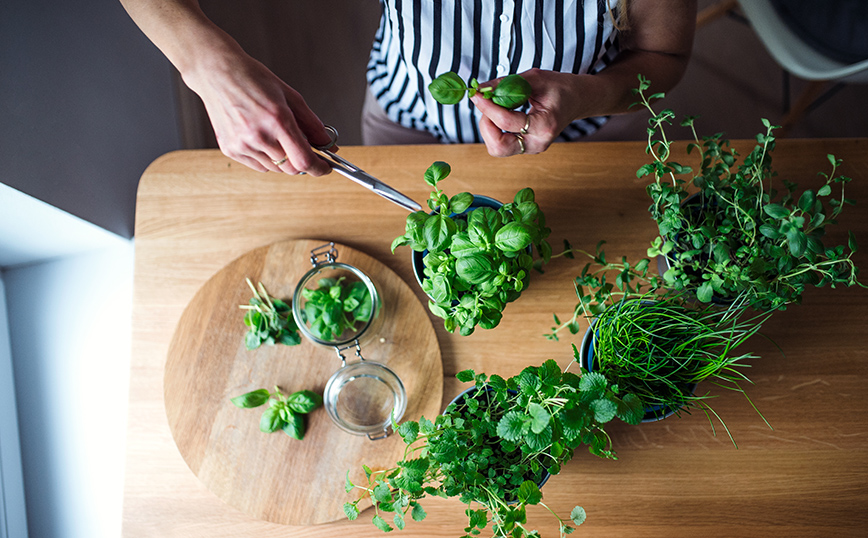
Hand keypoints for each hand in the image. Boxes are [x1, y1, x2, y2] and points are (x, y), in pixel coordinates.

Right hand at [183, 47, 332, 174]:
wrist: (216, 72)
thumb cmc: (252, 78)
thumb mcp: (289, 95)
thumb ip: (311, 123)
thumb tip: (328, 143)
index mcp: (277, 120)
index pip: (304, 161)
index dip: (319, 168)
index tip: (325, 167)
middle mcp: (258, 136)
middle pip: (291, 168)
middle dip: (302, 162)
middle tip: (303, 148)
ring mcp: (242, 145)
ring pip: (275, 168)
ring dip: (283, 158)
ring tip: (275, 134)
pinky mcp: (230, 150)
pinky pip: (258, 165)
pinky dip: (266, 157)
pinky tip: (260, 136)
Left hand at [470, 69, 590, 156]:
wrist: (577, 99)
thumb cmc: (560, 87)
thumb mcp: (535, 78)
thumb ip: (506, 83)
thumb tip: (480, 89)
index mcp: (545, 126)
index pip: (507, 122)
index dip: (488, 107)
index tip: (477, 94)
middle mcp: (538, 143)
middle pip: (498, 147)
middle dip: (486, 125)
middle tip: (487, 104)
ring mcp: (531, 148)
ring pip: (497, 148)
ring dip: (488, 128)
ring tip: (495, 107)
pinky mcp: (525, 147)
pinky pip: (501, 144)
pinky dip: (494, 129)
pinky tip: (500, 113)